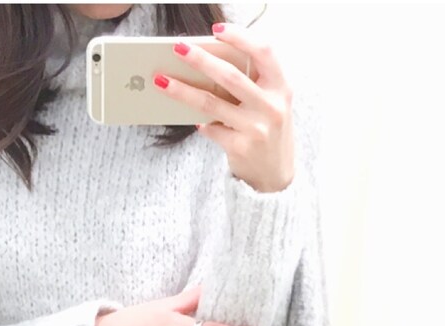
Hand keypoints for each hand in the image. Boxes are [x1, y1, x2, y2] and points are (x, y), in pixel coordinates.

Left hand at [155, 22, 294, 193]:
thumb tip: (210, 65)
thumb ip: (253, 84)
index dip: (240, 37)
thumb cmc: (269, 131)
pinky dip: (201, 122)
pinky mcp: (240, 147)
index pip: (264, 52)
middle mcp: (271, 106)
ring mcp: (256, 128)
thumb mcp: (272, 103)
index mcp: (281, 87)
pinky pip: (212, 129)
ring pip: (211, 103)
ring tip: (162, 81)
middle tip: (178, 48)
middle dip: (200, 59)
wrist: (276, 175)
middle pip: (230, 76)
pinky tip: (194, 119)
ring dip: (183, 90)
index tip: (216, 30)